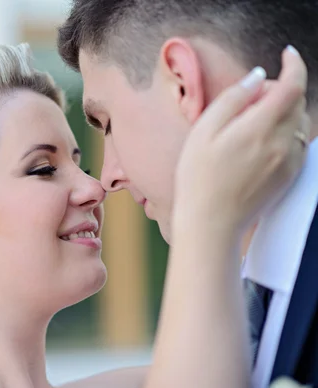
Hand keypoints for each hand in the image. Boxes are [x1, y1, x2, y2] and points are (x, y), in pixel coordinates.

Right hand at [173, 45, 310, 238]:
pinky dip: (285, 132)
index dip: (294, 65)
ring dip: (283, 112)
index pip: (292, 86)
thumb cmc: (198, 178)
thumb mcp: (203, 132)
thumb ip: (232, 99)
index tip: (286, 55)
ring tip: (250, 123)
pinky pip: (296, 143)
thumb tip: (256, 78)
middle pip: (297, 102)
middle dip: (280, 90)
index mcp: (259, 128)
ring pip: (298, 122)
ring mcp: (287, 161)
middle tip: (250, 98)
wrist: (210, 222)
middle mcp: (281, 143)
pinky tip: (259, 142)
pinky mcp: (288, 176)